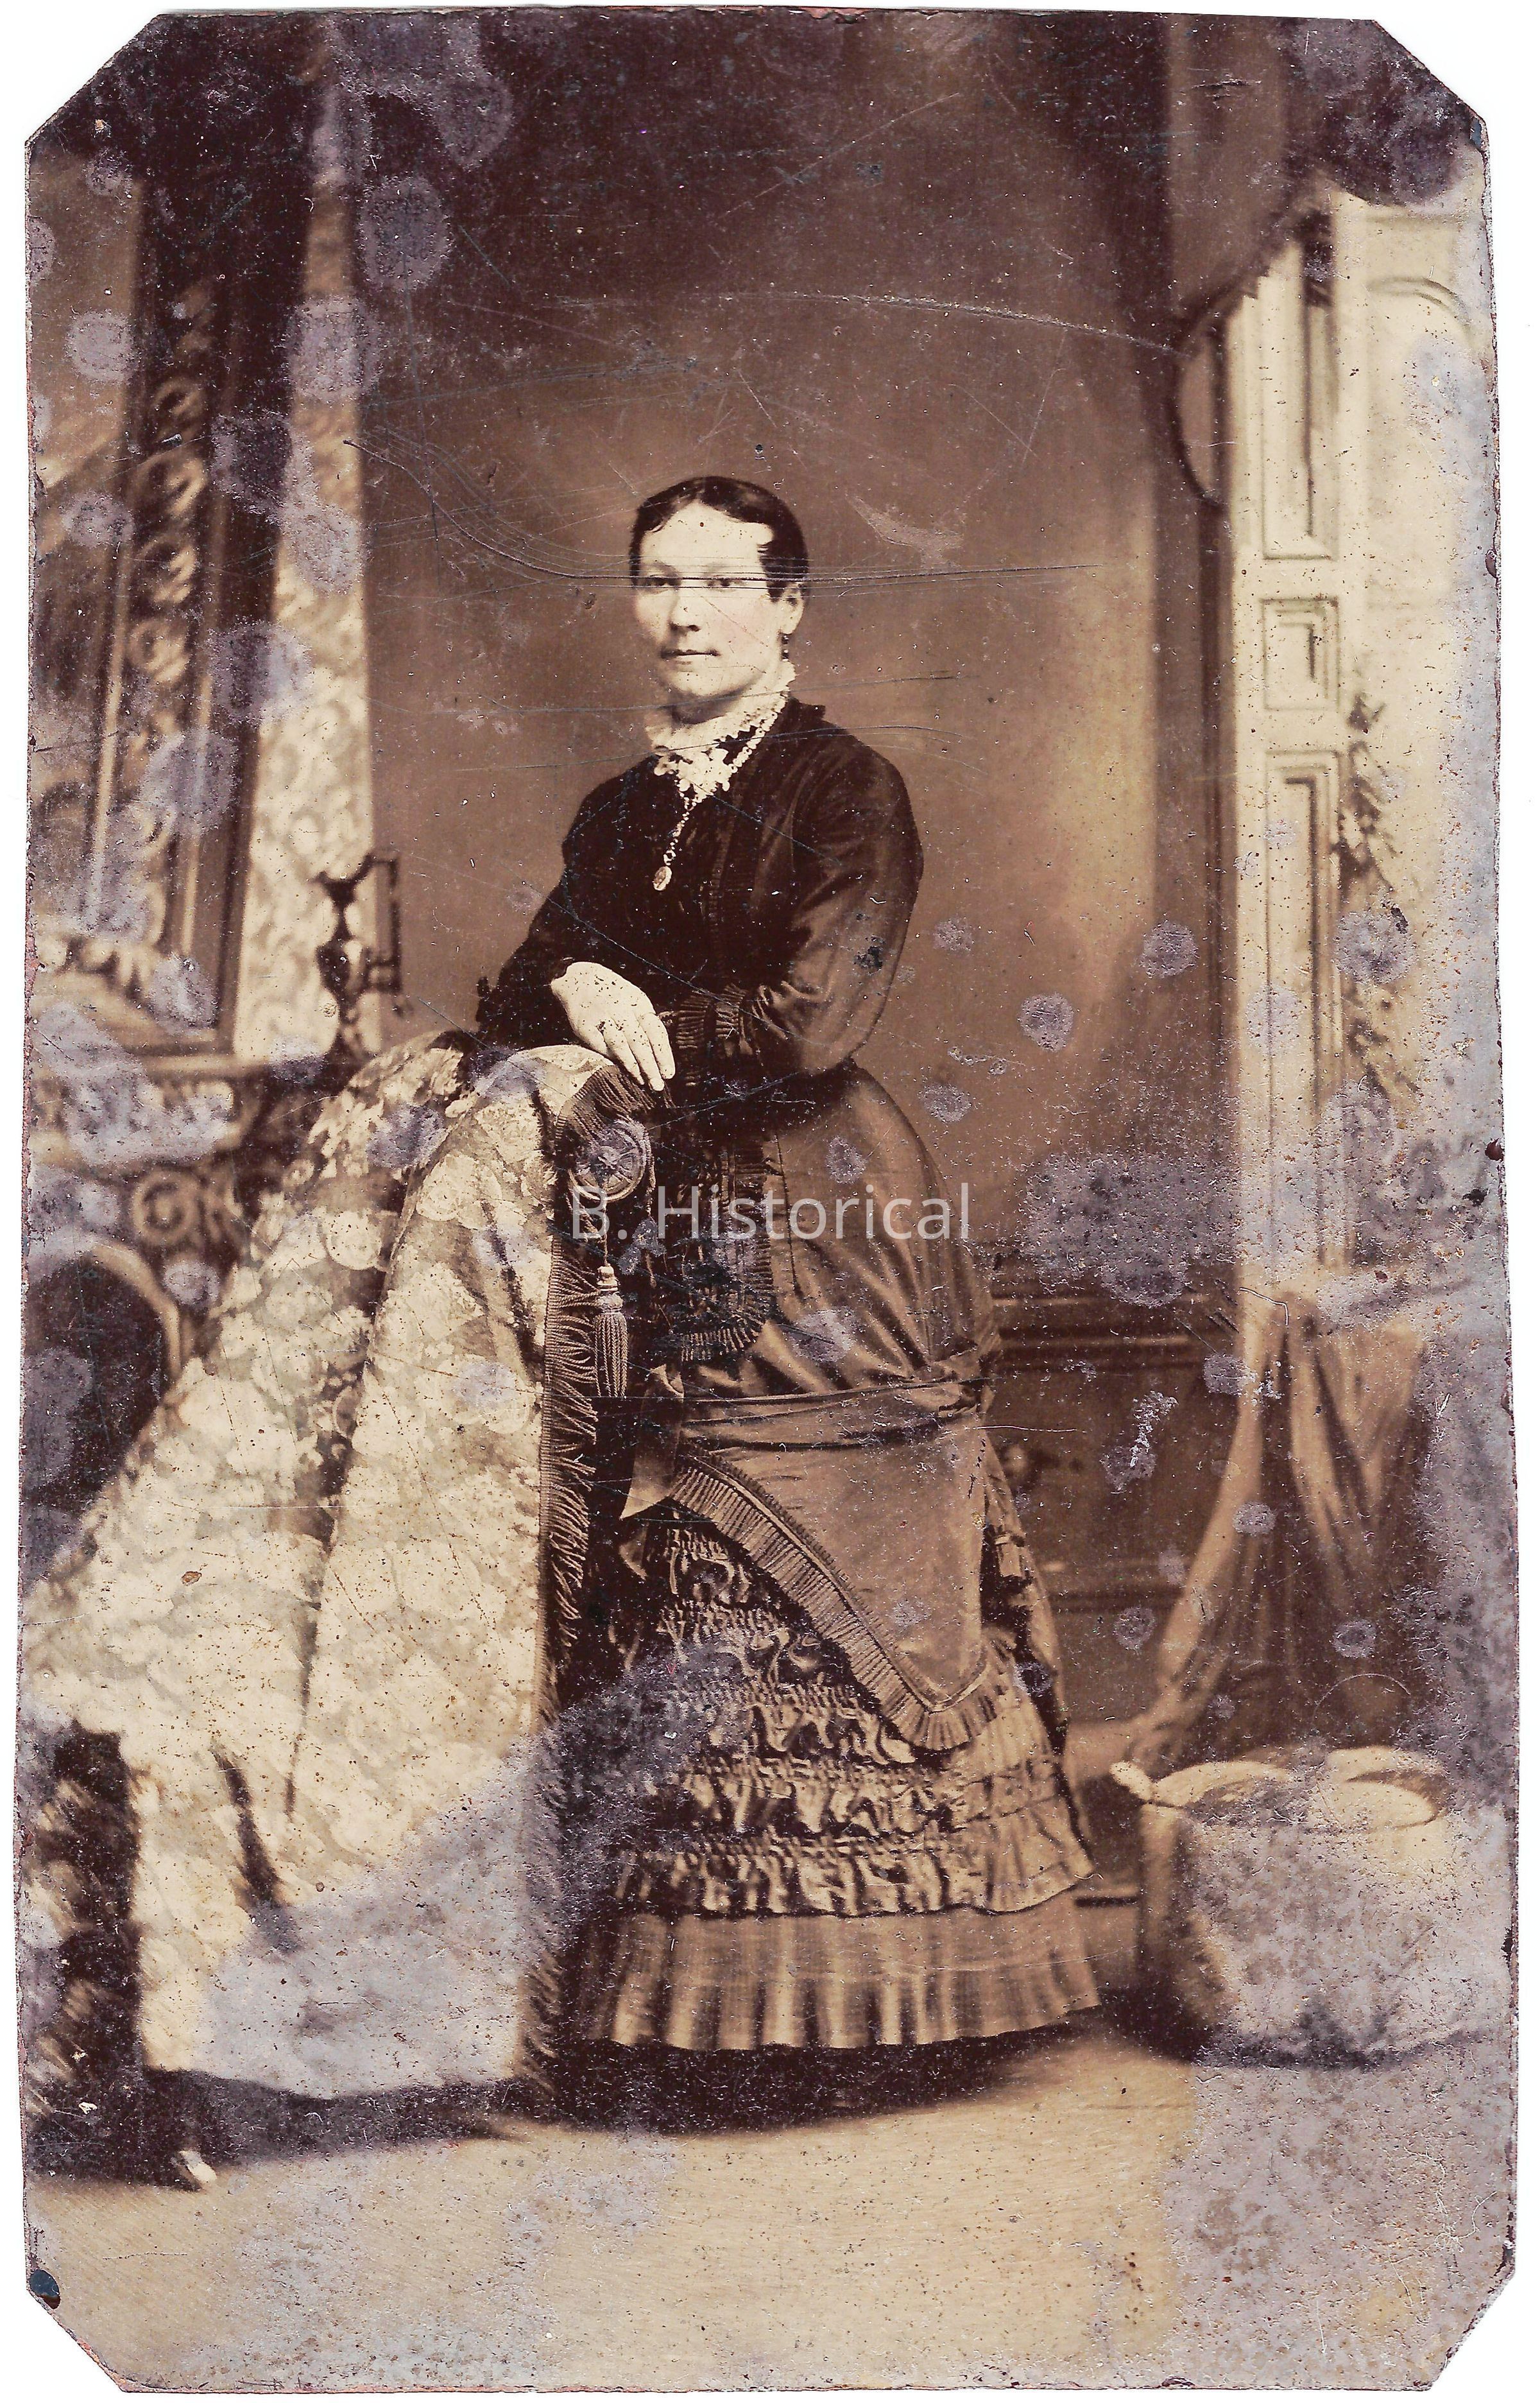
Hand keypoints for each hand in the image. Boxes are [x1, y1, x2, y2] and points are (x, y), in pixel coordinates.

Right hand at [550, 962, 674, 1091]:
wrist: (578, 979)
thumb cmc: (612, 994)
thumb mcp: (633, 999)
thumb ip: (644, 1022)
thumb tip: (659, 1054)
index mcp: (638, 1003)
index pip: (655, 1031)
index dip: (663, 1054)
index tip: (668, 1073)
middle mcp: (622, 1009)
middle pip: (640, 1042)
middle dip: (650, 1066)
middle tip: (658, 1085)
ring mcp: (603, 1018)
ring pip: (622, 1045)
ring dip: (633, 1066)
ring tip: (642, 1081)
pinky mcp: (586, 1027)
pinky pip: (602, 1047)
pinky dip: (613, 1059)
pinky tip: (621, 1070)